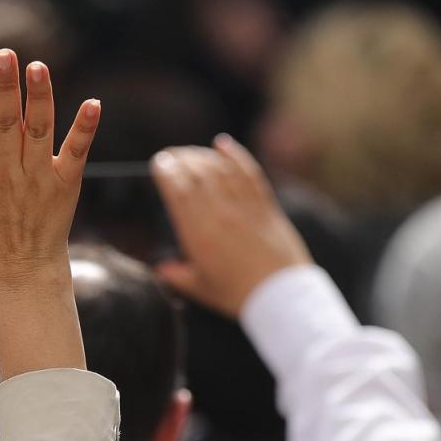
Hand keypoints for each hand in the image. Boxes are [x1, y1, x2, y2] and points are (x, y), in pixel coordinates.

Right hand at [0, 49, 99, 290]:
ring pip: (38, 131)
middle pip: (4, 123)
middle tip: (4, 55)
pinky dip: (85, 129)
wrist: (22, 268)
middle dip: (3, 88)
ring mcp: (38, 178)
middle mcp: (6, 172)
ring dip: (39, 99)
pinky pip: (76, 152)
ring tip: (37, 67)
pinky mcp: (65, 184)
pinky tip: (94, 104)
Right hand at [150, 135, 311, 317]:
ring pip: (220, 170)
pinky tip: (223, 144)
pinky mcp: (265, 206)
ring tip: (189, 153)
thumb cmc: (238, 295)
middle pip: (197, 175)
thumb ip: (176, 276)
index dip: (167, 173)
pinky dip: (235, 156)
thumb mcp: (200, 289)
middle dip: (180, 159)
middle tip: (169, 155)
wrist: (281, 296)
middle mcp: (221, 215)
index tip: (159, 164)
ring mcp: (245, 208)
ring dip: (202, 156)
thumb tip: (161, 267)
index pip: (179, 192)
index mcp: (200, 235)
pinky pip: (249, 174)